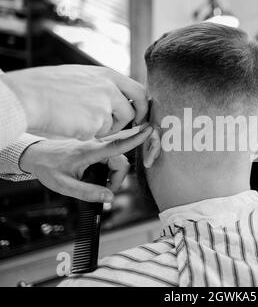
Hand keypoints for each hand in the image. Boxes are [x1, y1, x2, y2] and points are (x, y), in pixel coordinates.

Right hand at [0, 65, 148, 139]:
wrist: (30, 96)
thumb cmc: (50, 86)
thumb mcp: (83, 76)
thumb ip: (104, 85)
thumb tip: (123, 98)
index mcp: (108, 75)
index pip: (139, 90)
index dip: (144, 105)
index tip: (141, 115)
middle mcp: (110, 89)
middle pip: (133, 111)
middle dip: (133, 121)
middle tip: (128, 127)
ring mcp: (104, 106)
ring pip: (115, 126)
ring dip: (104, 129)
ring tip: (82, 120)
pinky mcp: (95, 123)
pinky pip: (98, 134)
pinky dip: (88, 133)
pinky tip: (72, 124)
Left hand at [20, 124, 157, 202]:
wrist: (36, 154)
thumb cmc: (48, 168)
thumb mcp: (64, 186)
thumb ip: (88, 193)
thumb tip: (110, 198)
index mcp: (90, 151)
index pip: (118, 145)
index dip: (135, 139)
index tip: (150, 130)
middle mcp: (96, 145)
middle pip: (121, 161)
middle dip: (118, 179)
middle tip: (104, 191)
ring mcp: (96, 145)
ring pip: (118, 160)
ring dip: (114, 175)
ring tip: (100, 185)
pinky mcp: (95, 147)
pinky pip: (111, 157)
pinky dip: (111, 169)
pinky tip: (100, 176)